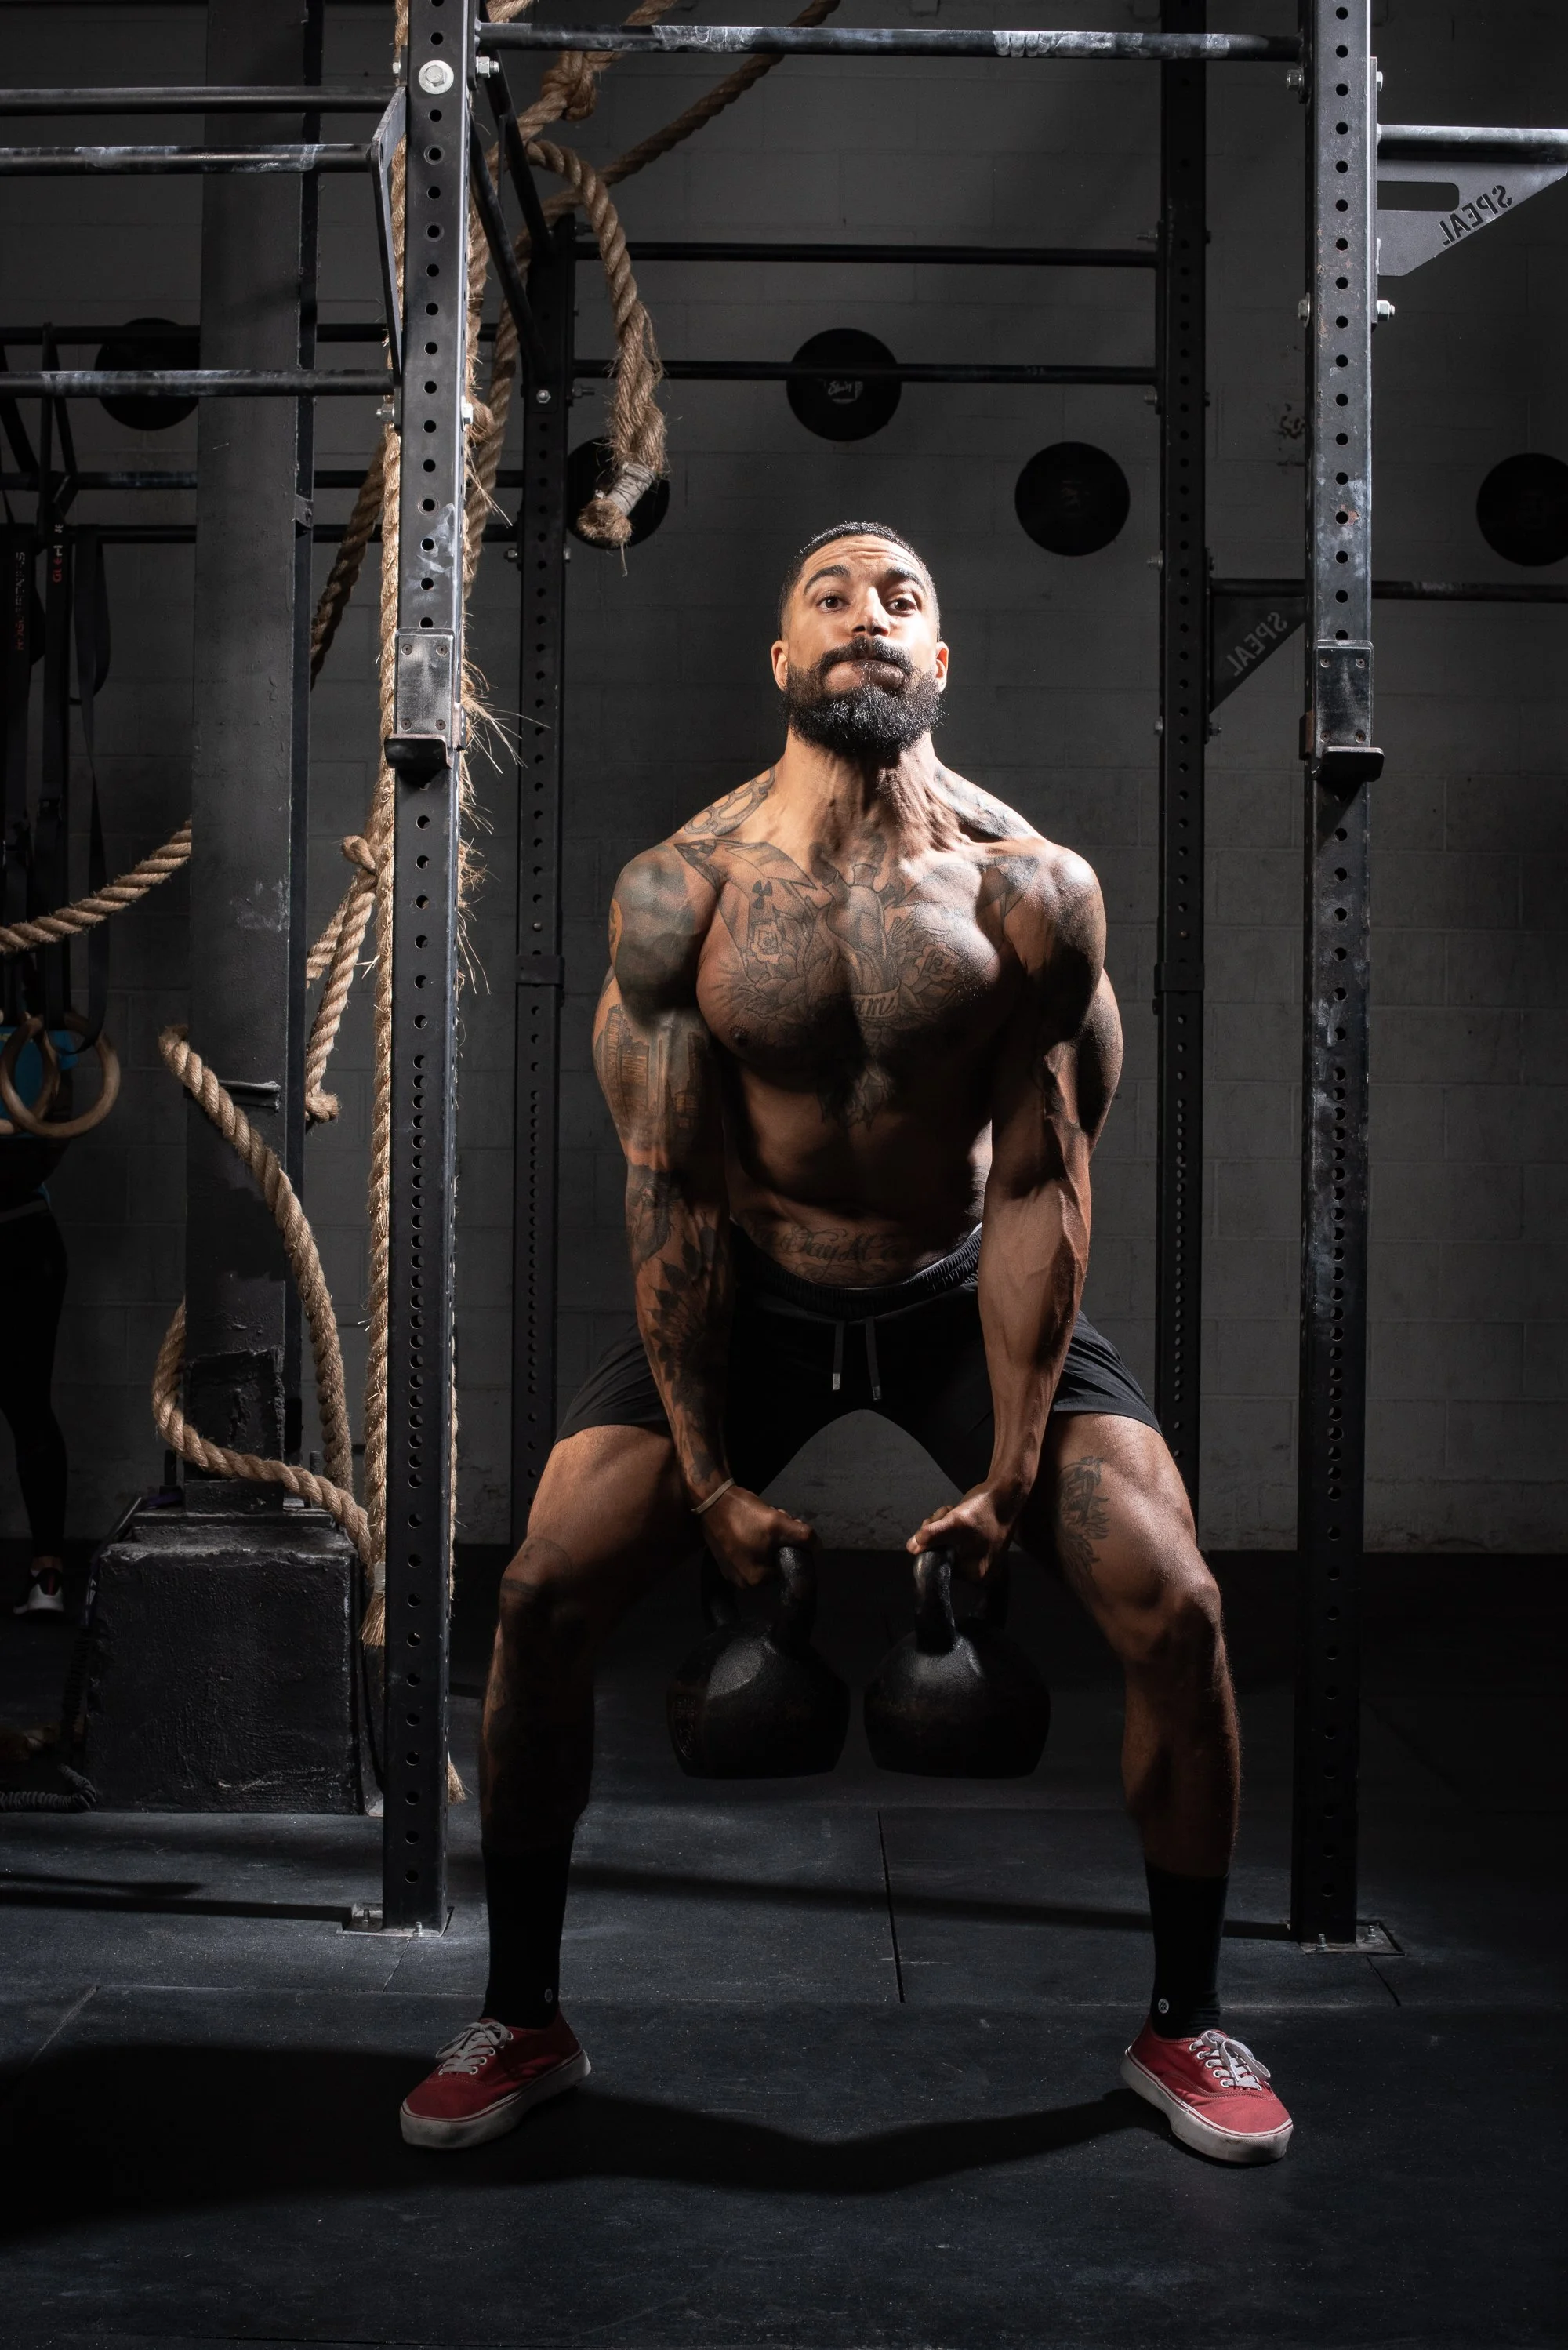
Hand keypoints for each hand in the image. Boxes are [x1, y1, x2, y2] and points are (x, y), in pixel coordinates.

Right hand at [699, 1483, 814, 1588]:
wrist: (712, 1501)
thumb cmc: (744, 1515)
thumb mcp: (779, 1523)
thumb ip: (803, 1538)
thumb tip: (817, 1548)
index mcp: (757, 1581)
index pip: (786, 1566)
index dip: (789, 1546)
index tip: (782, 1529)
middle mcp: (744, 1583)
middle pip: (774, 1561)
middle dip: (777, 1542)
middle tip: (772, 1522)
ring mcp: (731, 1573)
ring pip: (762, 1556)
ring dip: (766, 1540)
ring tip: (759, 1522)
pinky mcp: (723, 1561)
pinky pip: (748, 1554)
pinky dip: (752, 1540)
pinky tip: (747, 1525)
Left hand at [907, 1479, 1023, 1582]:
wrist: (1005, 1492)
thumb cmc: (984, 1509)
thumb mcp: (956, 1522)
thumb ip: (934, 1535)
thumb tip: (912, 1548)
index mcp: (976, 1575)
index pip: (941, 1566)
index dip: (931, 1546)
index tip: (931, 1526)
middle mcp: (978, 1571)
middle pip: (942, 1555)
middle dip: (936, 1532)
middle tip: (944, 1515)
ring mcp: (978, 1557)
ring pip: (946, 1544)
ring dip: (942, 1526)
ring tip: (952, 1510)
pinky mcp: (977, 1544)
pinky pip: (954, 1539)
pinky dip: (950, 1525)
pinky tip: (955, 1511)